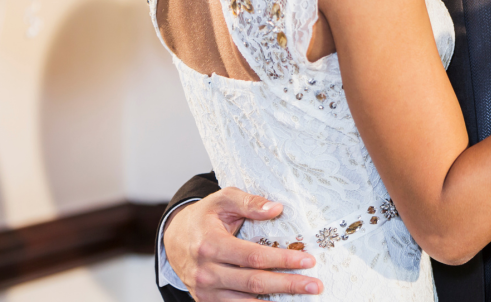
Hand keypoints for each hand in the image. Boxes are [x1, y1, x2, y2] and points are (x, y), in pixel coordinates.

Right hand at [164, 187, 321, 300]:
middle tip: (315, 285)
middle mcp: (206, 271)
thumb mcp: (224, 200)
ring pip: (246, 301)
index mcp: (210, 244)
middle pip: (254, 283)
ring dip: (276, 301)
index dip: (282, 260)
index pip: (253, 256)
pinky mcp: (206, 301)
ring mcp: (205, 290)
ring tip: (304, 297)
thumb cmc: (205, 217)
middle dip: (288, 285)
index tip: (308, 260)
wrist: (175, 238)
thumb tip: (276, 209)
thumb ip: (250, 202)